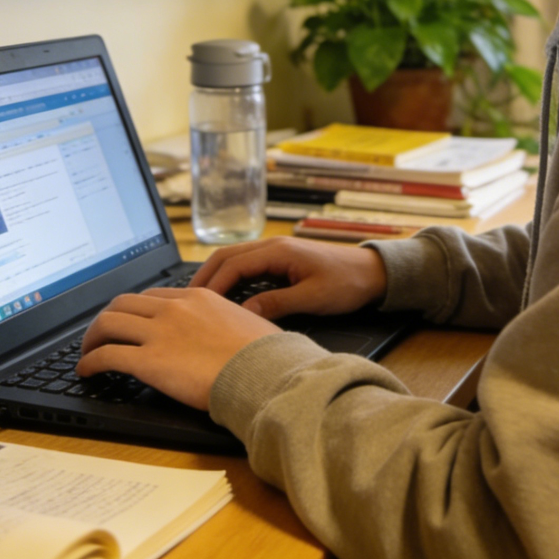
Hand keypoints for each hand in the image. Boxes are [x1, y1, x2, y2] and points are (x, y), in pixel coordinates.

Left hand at [76, 288, 280, 410]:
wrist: (261, 372)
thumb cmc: (263, 354)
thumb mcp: (245, 321)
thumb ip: (225, 321)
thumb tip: (227, 333)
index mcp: (197, 297)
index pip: (152, 296)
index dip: (134, 309)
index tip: (129, 322)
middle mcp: (174, 309)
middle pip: (122, 303)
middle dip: (106, 318)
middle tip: (101, 335)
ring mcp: (159, 333)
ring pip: (107, 323)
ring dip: (91, 337)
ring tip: (87, 352)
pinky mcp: (148, 362)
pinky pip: (106, 355)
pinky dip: (89, 362)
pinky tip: (87, 371)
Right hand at [190, 236, 387, 319]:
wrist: (373, 272)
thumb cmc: (347, 282)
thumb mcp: (312, 297)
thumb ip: (277, 303)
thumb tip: (244, 312)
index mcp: (278, 251)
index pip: (233, 265)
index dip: (212, 286)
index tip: (197, 306)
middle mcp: (273, 246)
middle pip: (227, 257)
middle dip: (204, 276)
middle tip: (185, 301)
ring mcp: (277, 251)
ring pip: (235, 259)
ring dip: (216, 276)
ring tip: (199, 300)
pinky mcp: (281, 260)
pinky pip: (248, 265)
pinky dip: (231, 277)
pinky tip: (225, 296)